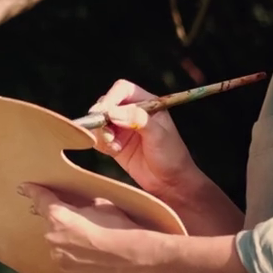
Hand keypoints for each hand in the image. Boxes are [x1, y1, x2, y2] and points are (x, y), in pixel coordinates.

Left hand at [19, 183, 166, 272]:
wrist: (135, 257)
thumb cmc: (120, 227)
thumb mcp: (102, 205)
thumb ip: (83, 203)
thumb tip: (81, 204)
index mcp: (58, 217)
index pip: (41, 199)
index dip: (33, 191)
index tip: (24, 188)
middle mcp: (52, 237)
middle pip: (50, 221)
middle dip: (58, 216)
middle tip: (73, 213)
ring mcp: (58, 256)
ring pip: (56, 239)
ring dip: (65, 234)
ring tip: (87, 234)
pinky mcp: (67, 270)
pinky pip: (64, 254)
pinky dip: (71, 249)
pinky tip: (87, 248)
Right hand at [87, 79, 201, 195]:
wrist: (171, 183)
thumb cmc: (172, 156)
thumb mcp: (159, 135)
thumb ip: (138, 120)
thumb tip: (113, 112)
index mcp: (147, 103)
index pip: (123, 90)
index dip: (111, 98)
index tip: (104, 112)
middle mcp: (132, 112)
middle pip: (107, 104)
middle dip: (102, 116)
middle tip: (106, 132)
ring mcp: (122, 128)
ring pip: (100, 122)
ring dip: (101, 132)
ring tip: (113, 145)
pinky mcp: (115, 144)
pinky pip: (99, 138)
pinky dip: (101, 143)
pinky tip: (114, 151)